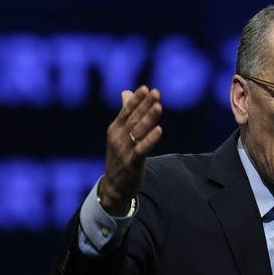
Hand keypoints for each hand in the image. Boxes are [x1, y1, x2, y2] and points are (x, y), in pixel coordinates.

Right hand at [99, 86, 162, 214]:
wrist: (115, 186)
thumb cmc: (120, 156)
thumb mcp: (120, 134)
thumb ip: (125, 113)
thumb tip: (126, 92)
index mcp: (115, 129)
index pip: (126, 111)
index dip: (136, 100)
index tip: (146, 88)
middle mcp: (118, 138)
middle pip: (133, 119)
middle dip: (145, 105)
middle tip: (156, 92)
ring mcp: (124, 150)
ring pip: (138, 132)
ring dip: (149, 119)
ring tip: (158, 106)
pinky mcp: (131, 163)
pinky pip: (141, 149)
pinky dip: (150, 140)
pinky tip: (159, 130)